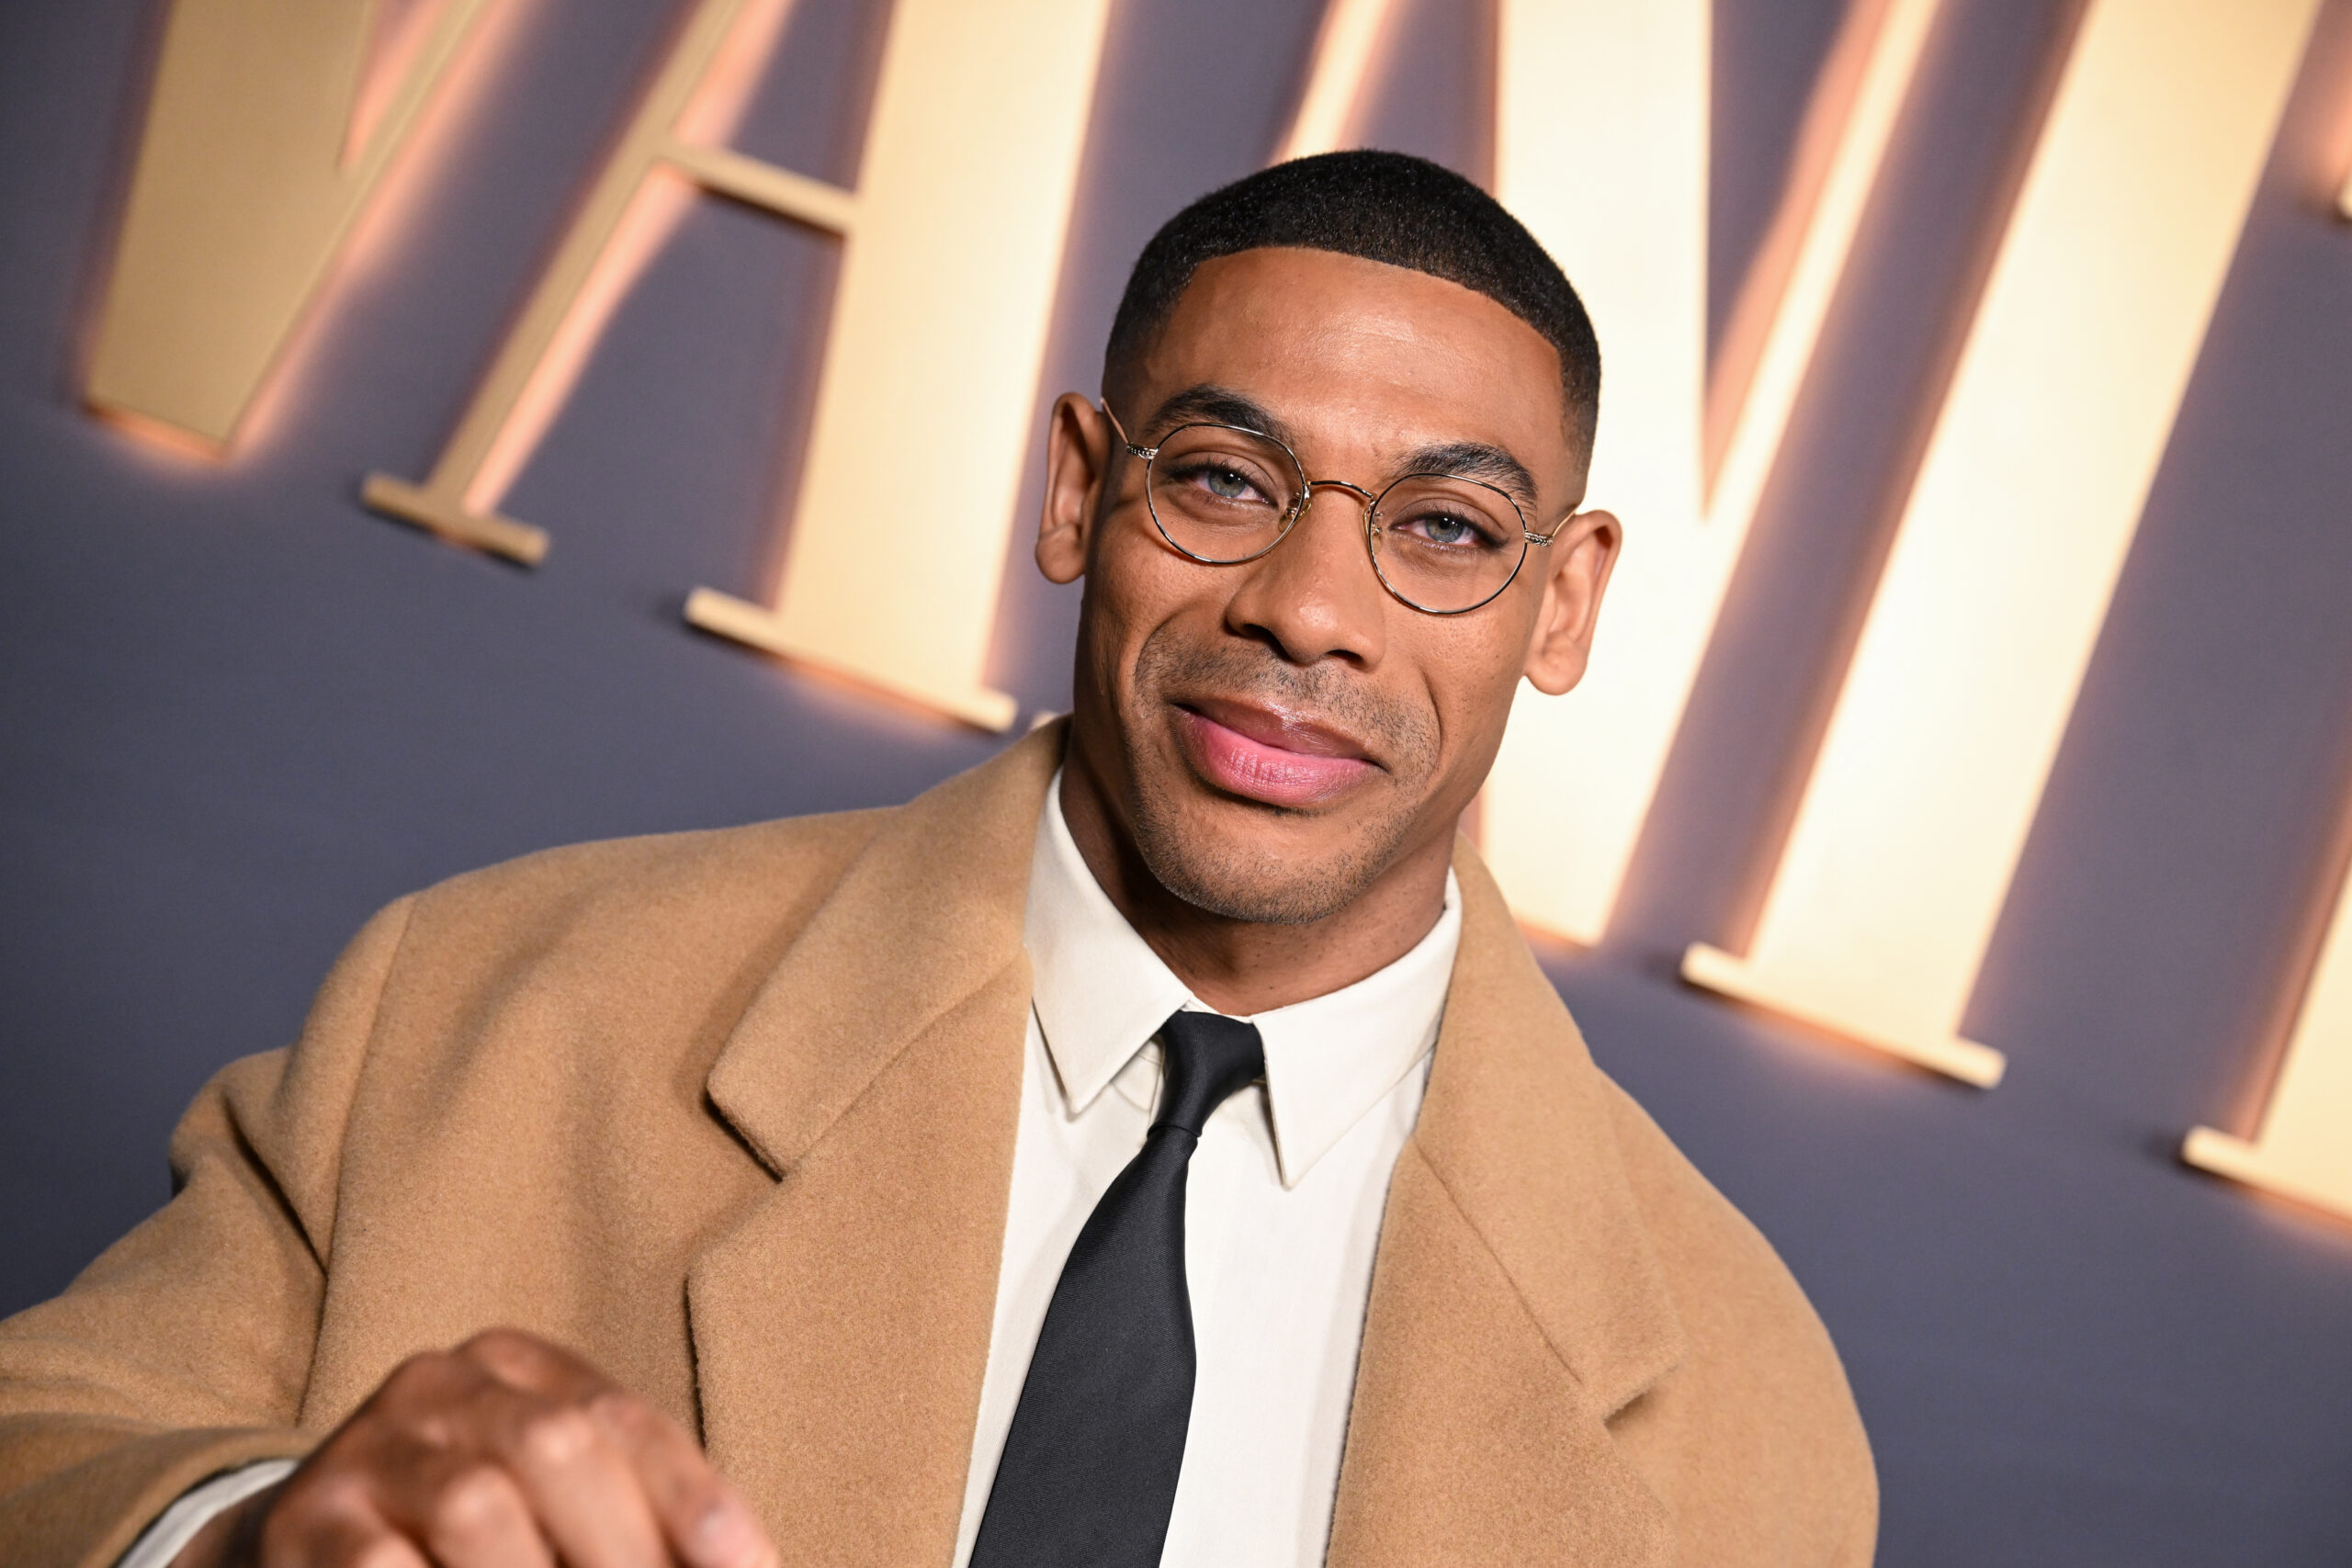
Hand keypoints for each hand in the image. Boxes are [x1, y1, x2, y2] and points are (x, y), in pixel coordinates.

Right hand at [173, 1328, 776, 1567]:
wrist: (304, 1554)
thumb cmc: (473, 1540)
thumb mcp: (553, 1509)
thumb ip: (636, 1525)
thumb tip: (742, 1567)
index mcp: (515, 1365)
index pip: (625, 1421)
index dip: (695, 1501)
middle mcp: (439, 1384)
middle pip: (558, 1447)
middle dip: (624, 1549)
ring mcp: (365, 1447)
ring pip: (480, 1507)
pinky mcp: (303, 1523)